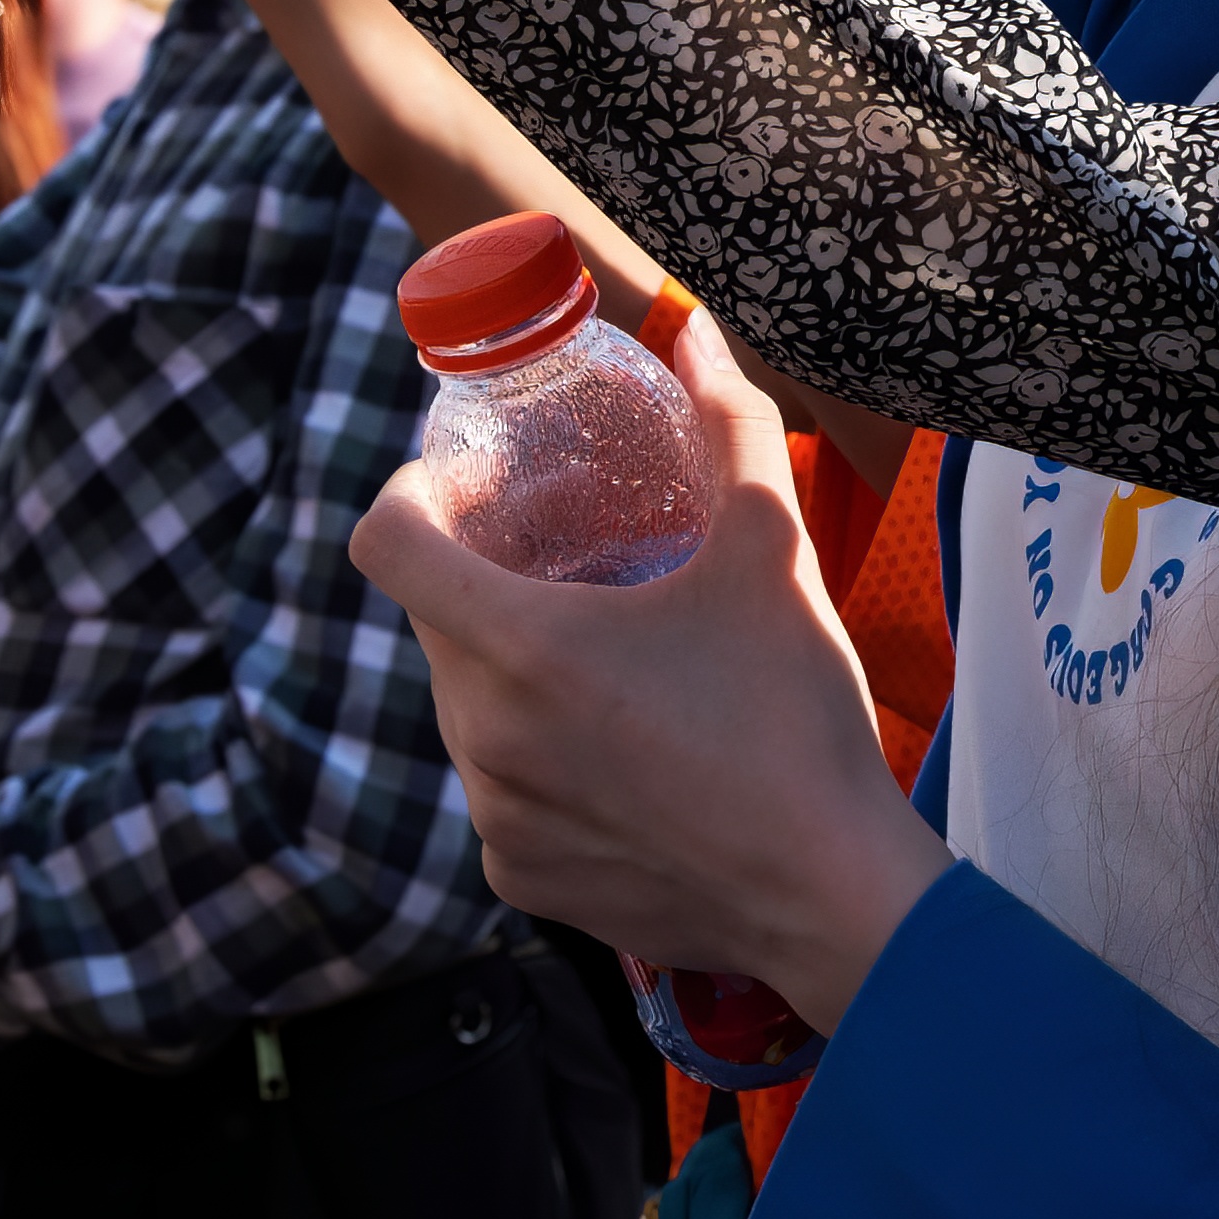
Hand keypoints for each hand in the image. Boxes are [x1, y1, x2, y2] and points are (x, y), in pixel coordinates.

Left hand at [350, 308, 947, 1021]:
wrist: (830, 889)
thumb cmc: (797, 713)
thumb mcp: (772, 548)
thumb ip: (728, 422)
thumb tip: (694, 329)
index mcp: (522, 647)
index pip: (388, 544)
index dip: (415, 495)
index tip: (476, 486)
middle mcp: (482, 737)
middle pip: (437, 624)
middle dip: (485, 577)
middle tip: (573, 555)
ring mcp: (494, 817)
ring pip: (467, 708)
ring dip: (515, 669)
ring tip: (609, 656)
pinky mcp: (520, 877)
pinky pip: (500, 790)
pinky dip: (541, 757)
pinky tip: (626, 749)